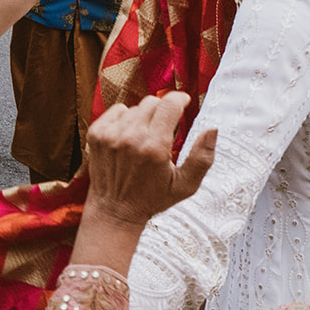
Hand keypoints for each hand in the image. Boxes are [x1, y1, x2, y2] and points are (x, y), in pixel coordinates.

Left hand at [85, 96, 214, 229]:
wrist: (114, 210)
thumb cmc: (152, 198)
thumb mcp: (185, 185)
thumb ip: (202, 158)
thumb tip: (213, 129)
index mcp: (155, 147)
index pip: (169, 104)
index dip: (179, 99)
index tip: (183, 102)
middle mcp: (131, 137)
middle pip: (152, 102)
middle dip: (162, 111)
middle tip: (164, 130)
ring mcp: (110, 134)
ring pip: (135, 107)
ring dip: (143, 117)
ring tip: (144, 139)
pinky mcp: (96, 134)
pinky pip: (117, 110)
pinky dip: (125, 119)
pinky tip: (128, 137)